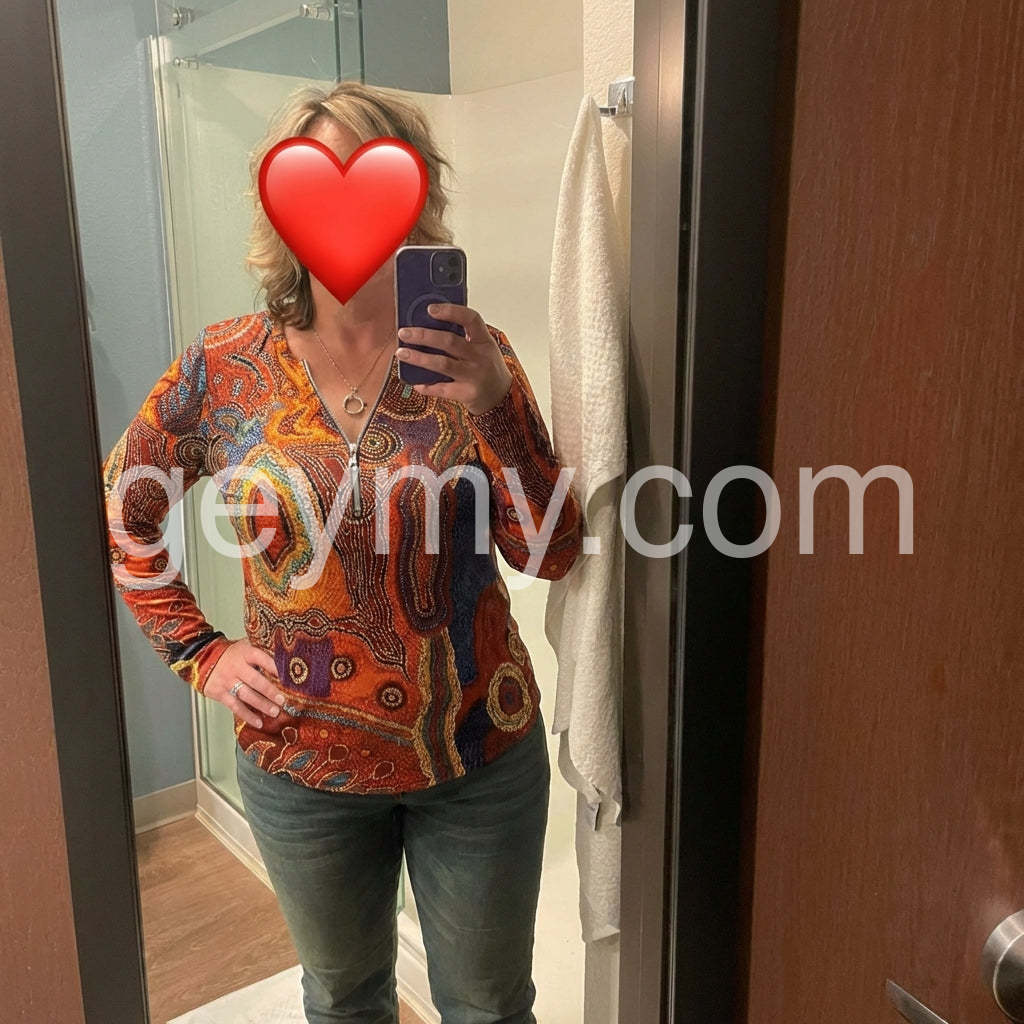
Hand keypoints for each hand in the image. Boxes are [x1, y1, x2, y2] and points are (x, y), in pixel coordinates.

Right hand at [204, 639, 285, 728]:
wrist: (203, 658)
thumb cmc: (231, 654)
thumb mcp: (246, 645)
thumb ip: (263, 650)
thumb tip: (287, 658)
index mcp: (245, 653)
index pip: (262, 659)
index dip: (275, 668)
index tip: (288, 677)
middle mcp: (236, 667)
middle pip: (255, 680)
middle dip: (270, 691)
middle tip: (283, 700)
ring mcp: (227, 680)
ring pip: (246, 695)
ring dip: (262, 705)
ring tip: (275, 712)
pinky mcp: (220, 693)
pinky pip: (235, 706)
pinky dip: (247, 715)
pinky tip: (258, 722)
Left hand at [395, 302, 512, 414]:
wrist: (501, 397)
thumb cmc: (486, 367)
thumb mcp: (482, 348)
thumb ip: (462, 337)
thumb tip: (427, 324)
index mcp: (484, 340)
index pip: (471, 319)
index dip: (450, 311)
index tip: (430, 309)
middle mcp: (480, 357)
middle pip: (450, 341)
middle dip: (424, 335)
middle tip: (404, 332)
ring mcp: (474, 376)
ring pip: (442, 364)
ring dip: (419, 358)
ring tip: (401, 353)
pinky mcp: (467, 394)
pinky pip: (442, 389)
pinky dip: (426, 385)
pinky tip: (415, 382)